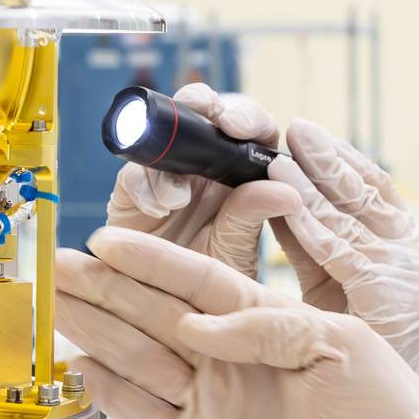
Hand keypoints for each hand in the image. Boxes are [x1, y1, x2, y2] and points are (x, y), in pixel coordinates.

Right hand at [57, 228, 418, 418]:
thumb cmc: (389, 416)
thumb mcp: (340, 346)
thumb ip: (269, 327)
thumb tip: (197, 324)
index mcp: (269, 322)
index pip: (197, 280)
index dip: (152, 260)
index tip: (109, 239)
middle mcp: (233, 360)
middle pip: (155, 314)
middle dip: (106, 287)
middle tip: (56, 262)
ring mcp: (215, 408)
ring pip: (139, 360)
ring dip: (96, 331)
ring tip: (52, 304)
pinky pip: (145, 418)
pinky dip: (111, 395)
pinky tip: (79, 367)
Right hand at [107, 82, 300, 279]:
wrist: (163, 312)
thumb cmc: (207, 282)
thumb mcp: (235, 249)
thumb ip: (252, 215)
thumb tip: (287, 190)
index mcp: (239, 173)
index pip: (250, 129)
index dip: (247, 119)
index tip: (241, 128)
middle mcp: (202, 166)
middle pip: (206, 115)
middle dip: (207, 106)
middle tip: (214, 122)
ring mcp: (164, 175)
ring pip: (164, 133)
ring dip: (171, 153)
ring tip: (178, 197)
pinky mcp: (130, 193)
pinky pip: (132, 174)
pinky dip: (144, 186)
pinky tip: (157, 209)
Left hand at [271, 117, 418, 364]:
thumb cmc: (345, 362)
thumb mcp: (326, 287)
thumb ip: (311, 243)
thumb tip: (274, 194)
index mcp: (403, 250)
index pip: (374, 188)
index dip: (339, 158)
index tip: (303, 133)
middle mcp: (414, 257)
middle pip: (369, 191)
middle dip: (329, 158)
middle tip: (293, 128)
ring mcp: (410, 276)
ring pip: (356, 217)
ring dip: (316, 183)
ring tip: (280, 156)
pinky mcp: (394, 298)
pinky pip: (346, 254)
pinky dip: (314, 226)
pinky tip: (286, 204)